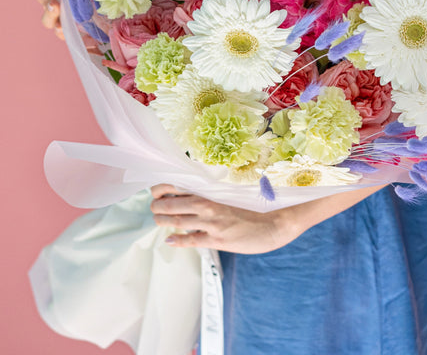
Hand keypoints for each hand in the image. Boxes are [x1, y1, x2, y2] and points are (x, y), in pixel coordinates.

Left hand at [150, 184, 294, 253]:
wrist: (272, 224)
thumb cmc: (253, 210)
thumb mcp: (229, 197)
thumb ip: (210, 197)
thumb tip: (189, 197)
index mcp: (211, 193)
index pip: (179, 186)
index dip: (162, 188)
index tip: (155, 191)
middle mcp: (208, 205)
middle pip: (172, 204)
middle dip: (158, 206)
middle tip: (153, 207)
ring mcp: (211, 223)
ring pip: (177, 221)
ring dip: (162, 221)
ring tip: (157, 220)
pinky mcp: (217, 240)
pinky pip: (191, 240)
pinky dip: (177, 240)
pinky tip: (169, 240)